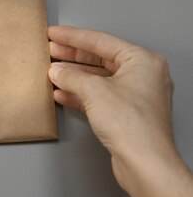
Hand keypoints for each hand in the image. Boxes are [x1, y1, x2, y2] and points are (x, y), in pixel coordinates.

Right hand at [48, 25, 192, 196]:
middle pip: (100, 58)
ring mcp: (136, 95)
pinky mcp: (128, 113)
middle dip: (73, 56)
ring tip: (52, 71)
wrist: (144, 162)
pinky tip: (62, 93)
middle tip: (51, 49)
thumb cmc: (131, 124)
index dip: (73, 37)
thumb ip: (71, 76)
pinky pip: (100, 96)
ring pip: (99, 78)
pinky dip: (81, 93)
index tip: (55, 34)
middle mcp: (143, 75)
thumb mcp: (93, 90)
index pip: (101, 41)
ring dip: (74, 76)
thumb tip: (57, 71)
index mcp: (143, 60)